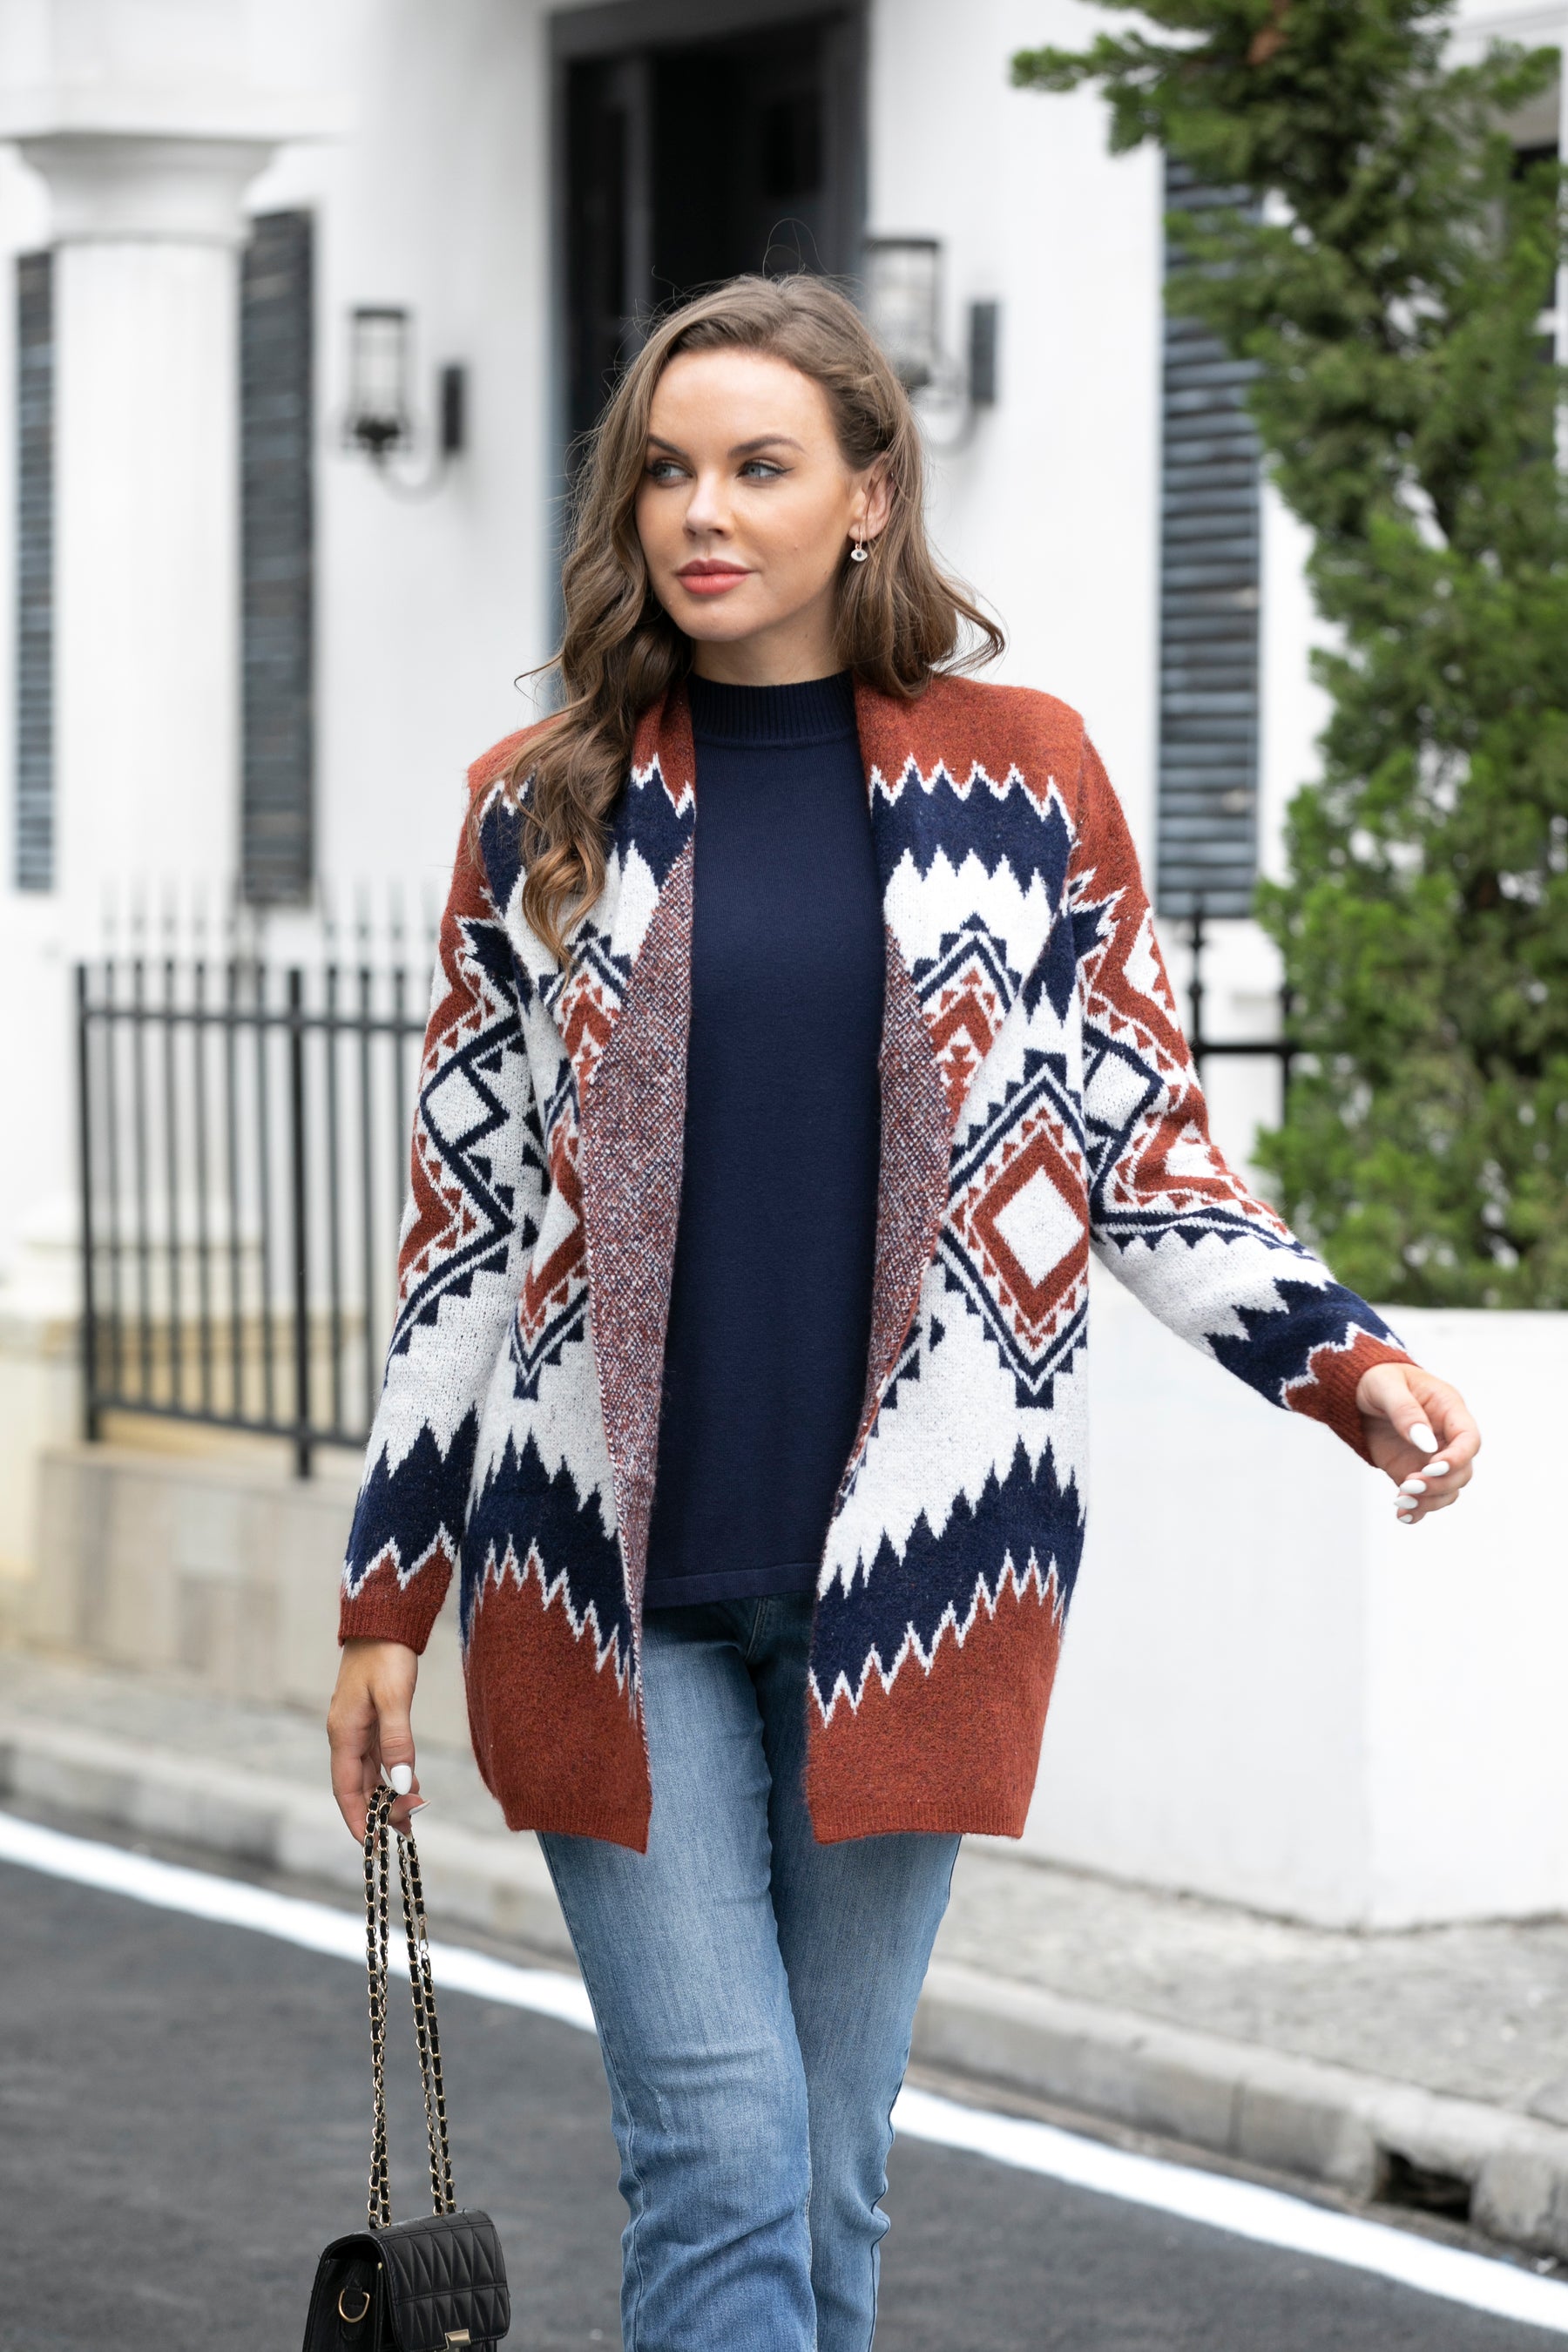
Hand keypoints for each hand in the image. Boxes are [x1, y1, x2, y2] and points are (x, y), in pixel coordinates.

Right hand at [328, 1638, 422, 1840]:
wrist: (383, 1620)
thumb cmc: (386, 1655)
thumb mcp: (393, 1698)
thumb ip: (398, 1740)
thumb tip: (404, 1784)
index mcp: (343, 1733)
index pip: (346, 1789)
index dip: (357, 1818)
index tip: (370, 1845)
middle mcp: (346, 1734)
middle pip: (358, 1785)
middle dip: (377, 1813)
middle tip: (403, 1836)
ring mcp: (357, 1726)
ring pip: (369, 1773)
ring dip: (385, 1796)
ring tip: (409, 1818)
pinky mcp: (371, 1717)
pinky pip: (378, 1756)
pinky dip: (392, 1774)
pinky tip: (410, 1784)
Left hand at [1354, 1361, 1479, 1526]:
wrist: (1356, 1389)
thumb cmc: (1377, 1378)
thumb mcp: (1386, 1385)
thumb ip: (1405, 1411)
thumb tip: (1425, 1442)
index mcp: (1448, 1409)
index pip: (1469, 1440)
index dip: (1457, 1458)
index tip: (1431, 1467)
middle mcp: (1446, 1437)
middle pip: (1462, 1471)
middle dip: (1439, 1484)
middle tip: (1407, 1485)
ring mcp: (1430, 1457)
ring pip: (1447, 1489)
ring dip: (1429, 1501)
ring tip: (1400, 1502)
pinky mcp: (1411, 1471)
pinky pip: (1425, 1497)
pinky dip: (1417, 1511)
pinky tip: (1403, 1516)